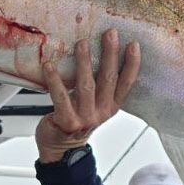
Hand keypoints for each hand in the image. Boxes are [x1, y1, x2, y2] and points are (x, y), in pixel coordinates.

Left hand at [35, 29, 140, 162]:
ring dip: (84, 62)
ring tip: (82, 43)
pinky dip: (54, 80)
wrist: (61, 150)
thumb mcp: (95, 106)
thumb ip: (98, 87)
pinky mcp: (66, 122)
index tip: (134, 45)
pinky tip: (49, 66)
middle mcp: (101, 112)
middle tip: (110, 34)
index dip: (132, 64)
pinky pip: (60, 97)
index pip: (126, 84)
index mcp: (111, 106)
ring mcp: (85, 118)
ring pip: (86, 86)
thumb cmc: (76, 121)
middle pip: (108, 80)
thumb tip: (93, 52)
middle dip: (110, 55)